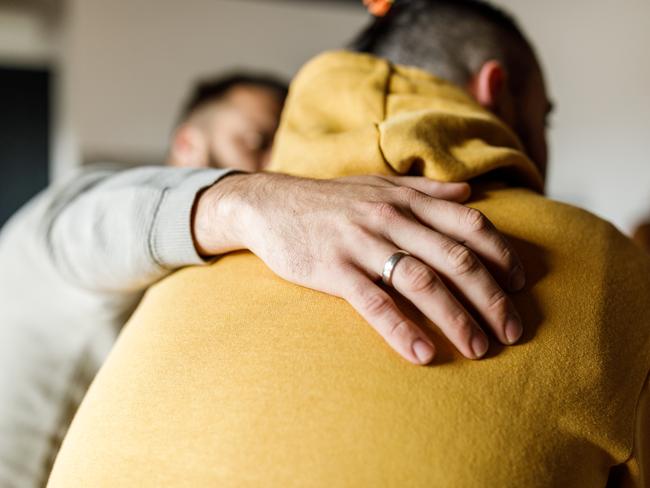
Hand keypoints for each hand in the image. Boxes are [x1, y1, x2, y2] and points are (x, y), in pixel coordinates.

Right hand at [193, 172, 524, 364]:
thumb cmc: (330, 200)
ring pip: (422, 282)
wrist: (270, 203)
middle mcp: (391, 219)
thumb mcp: (379, 186)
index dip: (502, 256)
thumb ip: (427, 191)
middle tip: (513, 332)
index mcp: (407, 200)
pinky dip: (400, 329)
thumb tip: (469, 193)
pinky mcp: (334, 269)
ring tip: (478, 349)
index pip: (470, 225)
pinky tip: (422, 354)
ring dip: (456, 318)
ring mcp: (362, 244)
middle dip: (491, 297)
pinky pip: (374, 302)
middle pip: (456, 259)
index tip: (521, 285)